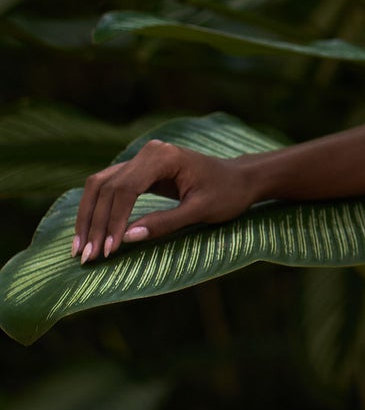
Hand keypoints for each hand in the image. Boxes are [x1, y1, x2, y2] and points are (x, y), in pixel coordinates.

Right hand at [71, 139, 261, 264]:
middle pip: (107, 188)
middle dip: (95, 224)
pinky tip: (89, 234)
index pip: (126, 189)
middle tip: (86, 257)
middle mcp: (148, 153)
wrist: (240, 179)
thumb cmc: (227, 194)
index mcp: (164, 157)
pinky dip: (96, 210)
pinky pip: (109, 188)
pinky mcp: (138, 171)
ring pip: (101, 186)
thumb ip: (165, 223)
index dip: (113, 221)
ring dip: (88, 217)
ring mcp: (141, 159)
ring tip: (79, 249)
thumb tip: (127, 238)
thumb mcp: (201, 211)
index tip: (107, 251)